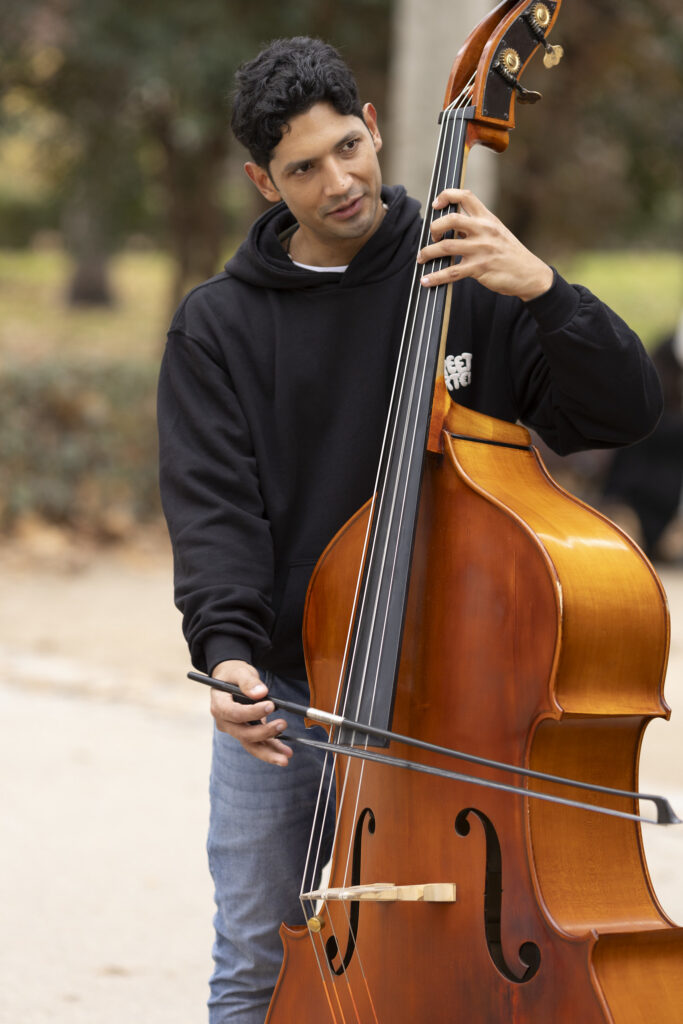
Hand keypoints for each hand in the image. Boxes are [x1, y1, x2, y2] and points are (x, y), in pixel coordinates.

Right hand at [210, 659, 292, 766]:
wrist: (229, 680)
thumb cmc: (233, 675)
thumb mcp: (240, 672)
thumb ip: (248, 682)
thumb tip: (261, 693)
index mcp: (219, 705)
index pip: (234, 713)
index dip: (252, 712)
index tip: (271, 705)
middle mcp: (225, 722)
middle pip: (243, 734)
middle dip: (264, 733)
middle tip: (283, 724)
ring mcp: (234, 730)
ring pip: (250, 745)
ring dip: (269, 752)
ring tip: (286, 757)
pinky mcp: (245, 733)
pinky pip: (258, 744)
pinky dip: (272, 749)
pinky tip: (285, 753)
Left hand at [417, 188, 552, 300]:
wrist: (529, 274)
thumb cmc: (510, 253)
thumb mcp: (497, 231)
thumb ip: (476, 226)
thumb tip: (451, 226)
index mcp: (487, 218)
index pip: (465, 196)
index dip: (446, 196)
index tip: (436, 204)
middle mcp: (484, 230)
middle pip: (451, 219)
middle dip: (434, 227)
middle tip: (431, 237)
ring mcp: (481, 249)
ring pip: (446, 246)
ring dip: (428, 253)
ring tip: (422, 258)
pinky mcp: (479, 268)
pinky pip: (451, 272)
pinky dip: (436, 277)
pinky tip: (426, 281)